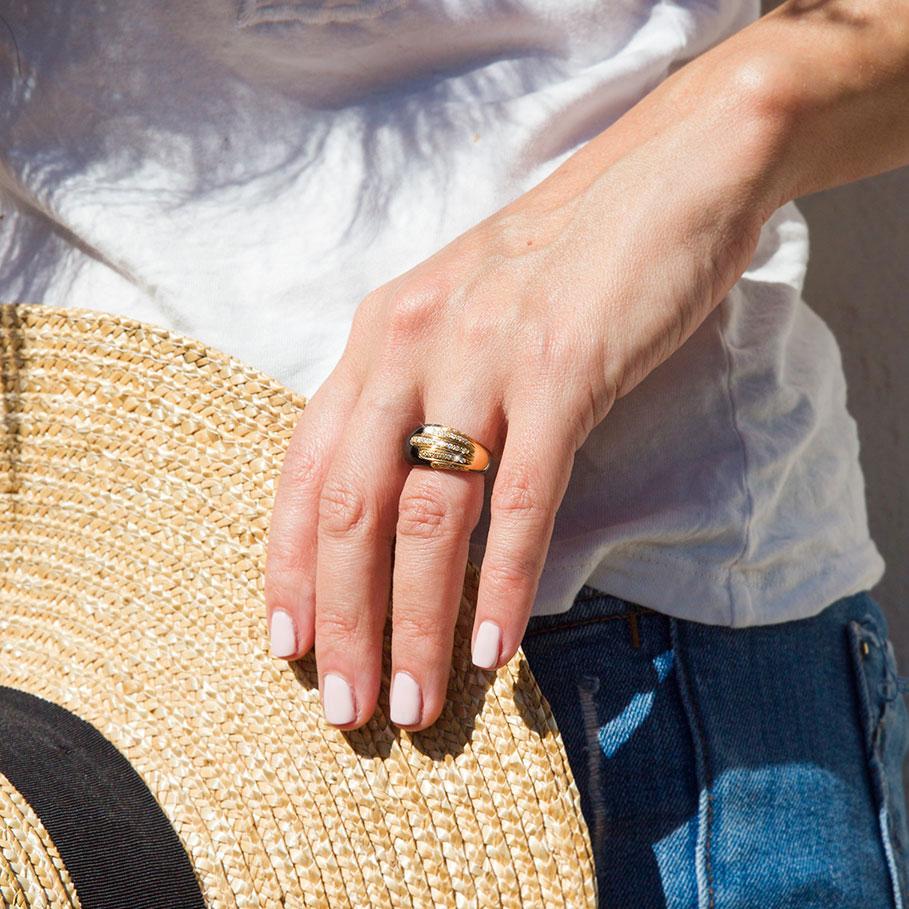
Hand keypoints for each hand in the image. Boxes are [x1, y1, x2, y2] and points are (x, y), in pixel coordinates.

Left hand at [263, 51, 785, 730]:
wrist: (662, 179)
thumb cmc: (556, 261)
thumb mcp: (456, 317)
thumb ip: (413, 395)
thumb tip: (392, 508)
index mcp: (376, 337)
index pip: (304, 469)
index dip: (289, 565)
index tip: (288, 647)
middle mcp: (410, 345)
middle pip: (352, 508)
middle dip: (343, 621)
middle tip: (347, 709)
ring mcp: (485, 357)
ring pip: (429, 516)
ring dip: (416, 623)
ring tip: (415, 701)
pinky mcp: (563, 371)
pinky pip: (522, 497)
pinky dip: (504, 581)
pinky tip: (498, 647)